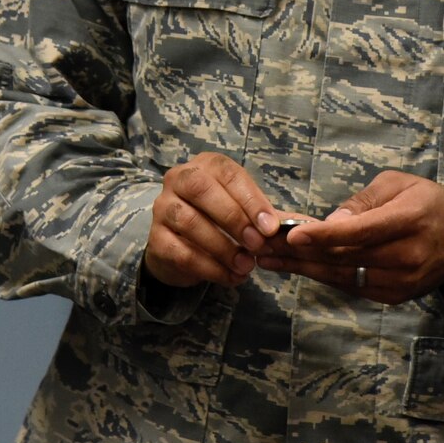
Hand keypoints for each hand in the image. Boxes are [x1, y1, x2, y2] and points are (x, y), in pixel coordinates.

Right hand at [143, 153, 288, 289]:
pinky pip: (181, 252)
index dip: (250, 199)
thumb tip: (287, 227)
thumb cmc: (218, 220)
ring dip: (222, 247)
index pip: (227, 173)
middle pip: (201, 190)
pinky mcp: (156, 239)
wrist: (180, 247)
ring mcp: (163, 208)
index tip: (270, 227)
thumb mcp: (241, 210)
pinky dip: (209, 267)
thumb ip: (261, 216)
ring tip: (245, 266)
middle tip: (257, 245)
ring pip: (189, 221)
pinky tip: (229, 277)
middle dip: (233, 218)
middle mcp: (179, 179)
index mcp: (205, 165)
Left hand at [261, 171, 443, 302]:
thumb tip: (330, 223)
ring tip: (267, 259)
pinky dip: (322, 276)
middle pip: (344, 257)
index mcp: (409, 221)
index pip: (360, 232)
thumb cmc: (425, 202)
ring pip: (342, 276)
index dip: (324, 234)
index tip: (291, 234)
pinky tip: (296, 268)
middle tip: (261, 245)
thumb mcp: (397, 185)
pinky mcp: (394, 296)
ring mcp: (401, 282)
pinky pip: (351, 286)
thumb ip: (362, 204)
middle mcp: (407, 256)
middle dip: (299, 252)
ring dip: (302, 268)